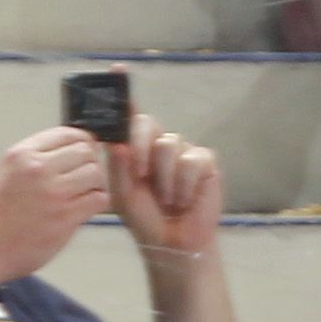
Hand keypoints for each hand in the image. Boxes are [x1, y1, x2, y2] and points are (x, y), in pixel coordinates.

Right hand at [0, 125, 110, 281]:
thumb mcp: (4, 172)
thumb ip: (33, 159)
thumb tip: (66, 150)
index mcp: (21, 155)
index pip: (67, 134)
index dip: (80, 142)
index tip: (84, 151)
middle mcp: (38, 169)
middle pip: (86, 151)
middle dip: (87, 163)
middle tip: (82, 177)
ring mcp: (53, 192)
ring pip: (95, 173)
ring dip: (93, 184)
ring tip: (81, 194)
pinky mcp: (65, 216)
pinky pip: (98, 199)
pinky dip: (95, 203)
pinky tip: (83, 208)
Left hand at [107, 108, 222, 263]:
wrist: (171, 241)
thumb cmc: (145, 217)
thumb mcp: (123, 195)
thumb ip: (118, 168)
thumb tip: (116, 142)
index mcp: (135, 151)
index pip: (128, 121)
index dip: (123, 105)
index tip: (119, 80)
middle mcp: (158, 145)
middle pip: (147, 123)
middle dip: (140, 145)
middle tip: (139, 174)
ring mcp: (182, 151)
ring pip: (168, 144)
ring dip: (163, 178)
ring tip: (166, 200)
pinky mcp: (204, 161)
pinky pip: (191, 161)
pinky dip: (184, 185)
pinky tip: (184, 200)